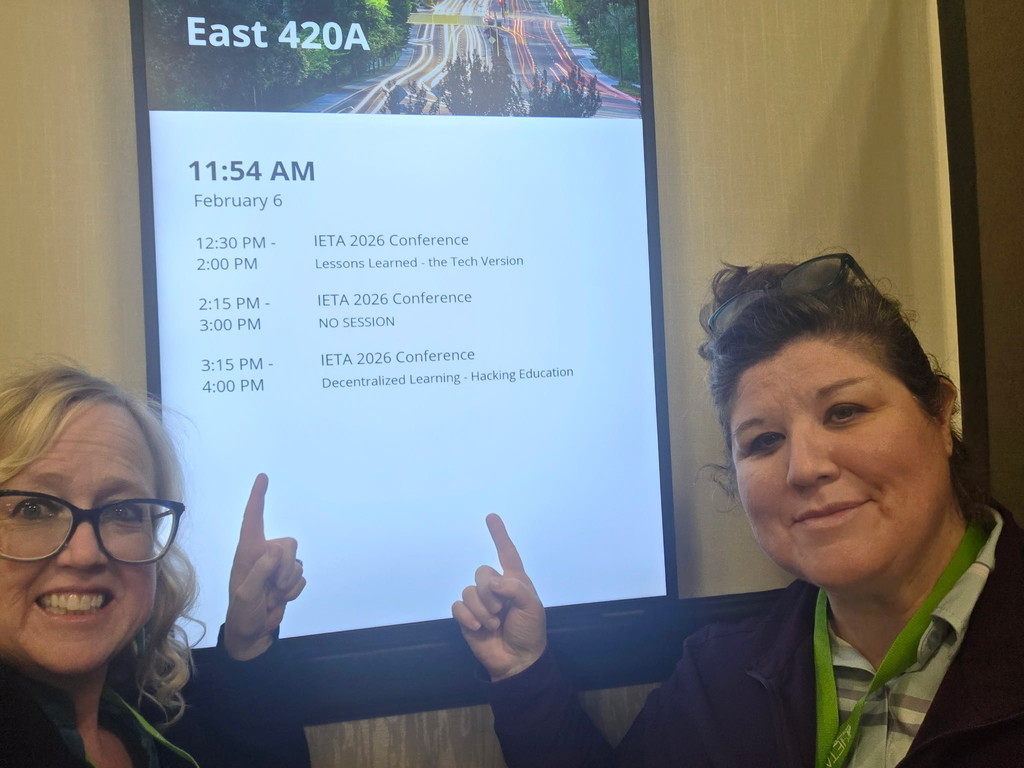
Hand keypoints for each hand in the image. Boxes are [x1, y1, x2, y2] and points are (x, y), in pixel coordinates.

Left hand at [224, 474, 306, 660]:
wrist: (252, 634)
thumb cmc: (242, 614)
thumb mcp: (246, 595)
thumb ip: (259, 571)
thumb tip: (275, 551)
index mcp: (247, 552)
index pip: (253, 519)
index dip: (257, 497)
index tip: (262, 477)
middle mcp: (263, 554)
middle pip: (288, 544)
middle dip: (286, 567)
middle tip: (274, 587)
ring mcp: (276, 567)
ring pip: (297, 562)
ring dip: (289, 582)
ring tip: (273, 596)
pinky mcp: (287, 579)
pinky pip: (302, 577)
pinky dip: (294, 591)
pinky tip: (280, 599)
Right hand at [452, 514, 546, 680]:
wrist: (517, 660)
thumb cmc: (529, 631)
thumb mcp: (531, 607)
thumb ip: (514, 589)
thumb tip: (492, 582)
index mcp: (515, 581)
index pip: (507, 553)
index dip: (499, 535)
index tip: (491, 517)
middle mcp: (496, 588)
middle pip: (482, 572)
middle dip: (490, 593)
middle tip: (501, 611)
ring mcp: (480, 602)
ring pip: (469, 590)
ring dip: (481, 609)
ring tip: (493, 624)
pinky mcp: (467, 617)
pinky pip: (458, 606)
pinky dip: (467, 616)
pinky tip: (478, 627)